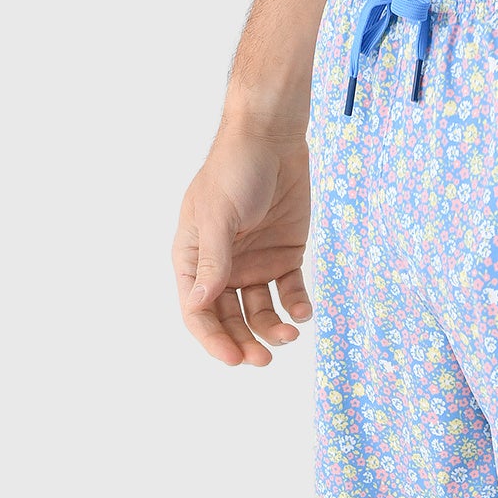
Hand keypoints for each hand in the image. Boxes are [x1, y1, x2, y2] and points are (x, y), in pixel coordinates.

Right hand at [172, 125, 313, 367]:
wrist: (272, 138)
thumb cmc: (235, 169)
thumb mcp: (219, 215)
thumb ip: (214, 261)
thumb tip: (199, 303)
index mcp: (194, 258)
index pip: (197, 311)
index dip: (213, 339)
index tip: (234, 358)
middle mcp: (222, 267)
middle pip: (230, 319)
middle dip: (246, 342)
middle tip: (264, 360)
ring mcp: (254, 263)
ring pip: (260, 312)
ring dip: (273, 328)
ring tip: (291, 333)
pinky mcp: (284, 256)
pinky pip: (289, 292)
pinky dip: (296, 305)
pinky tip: (303, 311)